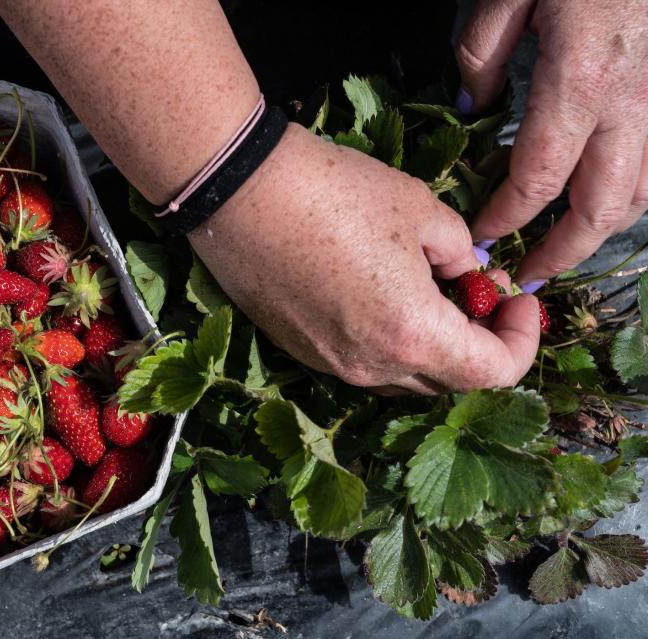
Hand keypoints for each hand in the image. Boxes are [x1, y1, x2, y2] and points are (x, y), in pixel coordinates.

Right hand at [188, 124, 539, 393]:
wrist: (239, 194)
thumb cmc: (335, 193)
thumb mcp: (422, 209)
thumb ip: (462, 254)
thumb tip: (467, 275)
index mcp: (413, 334)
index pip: (495, 372)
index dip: (521, 339)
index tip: (516, 298)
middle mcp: (373, 367)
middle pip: (449, 382)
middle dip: (478, 342)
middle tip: (477, 291)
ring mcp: (331, 366)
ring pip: (403, 376)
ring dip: (430, 346)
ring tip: (426, 292)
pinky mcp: (301, 353)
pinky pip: (362, 363)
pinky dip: (387, 341)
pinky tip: (375, 293)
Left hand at [457, 0, 647, 288]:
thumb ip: (482, 53)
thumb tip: (472, 106)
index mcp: (580, 82)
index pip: (540, 177)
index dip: (509, 217)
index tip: (482, 239)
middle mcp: (630, 103)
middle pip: (603, 204)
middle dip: (563, 251)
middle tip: (528, 276)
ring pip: (643, 190)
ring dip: (601, 228)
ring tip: (561, 247)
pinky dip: (631, 194)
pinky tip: (601, 201)